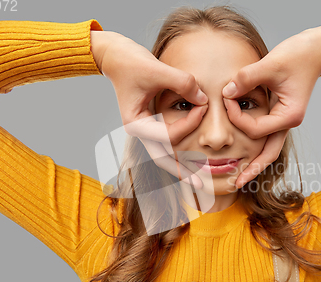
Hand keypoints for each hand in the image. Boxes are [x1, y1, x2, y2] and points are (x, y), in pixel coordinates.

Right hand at [91, 30, 207, 187]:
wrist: (116, 56)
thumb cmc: (131, 63)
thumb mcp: (157, 69)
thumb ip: (182, 83)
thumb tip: (203, 99)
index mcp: (136, 124)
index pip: (168, 134)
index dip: (190, 123)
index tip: (204, 105)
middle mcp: (140, 131)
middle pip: (163, 159)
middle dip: (183, 172)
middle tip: (202, 185)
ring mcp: (145, 129)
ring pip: (164, 155)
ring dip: (182, 167)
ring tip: (200, 180)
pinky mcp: (151, 123)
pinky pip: (167, 142)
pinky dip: (179, 151)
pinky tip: (192, 159)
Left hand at [222, 25, 320, 187]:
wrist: (317, 50)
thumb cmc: (297, 55)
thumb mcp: (270, 64)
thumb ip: (246, 78)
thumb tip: (226, 92)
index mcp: (289, 115)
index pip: (255, 128)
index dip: (235, 116)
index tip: (225, 96)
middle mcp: (289, 122)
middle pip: (269, 154)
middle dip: (252, 169)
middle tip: (235, 184)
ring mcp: (286, 120)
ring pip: (269, 148)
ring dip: (255, 163)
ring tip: (239, 177)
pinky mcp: (281, 114)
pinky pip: (267, 135)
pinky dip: (256, 145)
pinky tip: (245, 153)